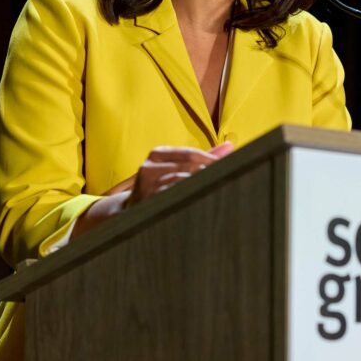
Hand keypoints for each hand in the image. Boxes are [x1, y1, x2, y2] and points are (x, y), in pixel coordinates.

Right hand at [70, 141, 233, 240]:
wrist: (130, 214)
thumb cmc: (160, 188)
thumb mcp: (176, 168)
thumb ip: (203, 158)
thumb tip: (230, 146)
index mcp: (156, 154)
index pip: (189, 153)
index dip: (211, 160)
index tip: (231, 166)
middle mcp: (148, 167)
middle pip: (188, 166)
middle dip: (211, 172)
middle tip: (231, 178)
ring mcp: (146, 186)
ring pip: (182, 181)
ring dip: (203, 185)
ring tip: (221, 189)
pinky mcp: (147, 202)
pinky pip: (174, 197)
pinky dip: (190, 198)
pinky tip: (202, 201)